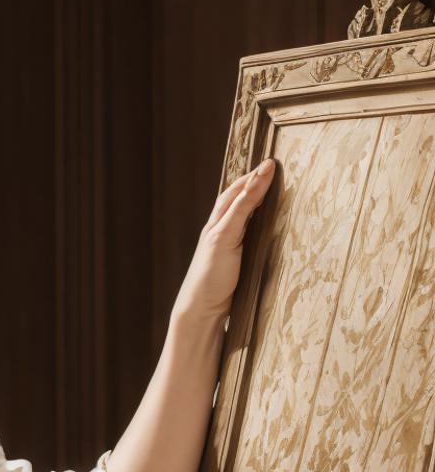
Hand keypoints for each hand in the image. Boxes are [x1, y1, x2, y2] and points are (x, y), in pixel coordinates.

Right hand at [173, 157, 276, 326]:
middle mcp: (215, 229)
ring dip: (253, 180)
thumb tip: (270, 247)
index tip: (266, 173)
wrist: (200, 308)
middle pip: (232, 195)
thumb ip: (248, 253)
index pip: (233, 203)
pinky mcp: (221, 237)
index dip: (248, 187)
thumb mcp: (237, 269)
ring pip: (235, 198)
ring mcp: (217, 231)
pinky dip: (251, 193)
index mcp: (219, 235)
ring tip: (270, 166)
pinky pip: (239, 209)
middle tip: (271, 162)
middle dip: (250, 177)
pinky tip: (263, 180)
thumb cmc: (218, 293)